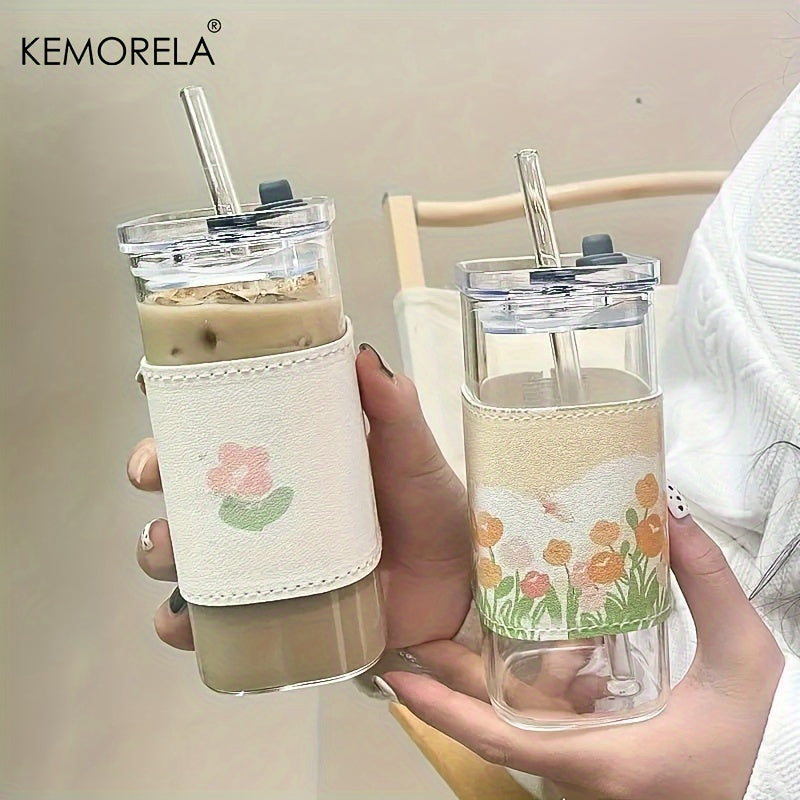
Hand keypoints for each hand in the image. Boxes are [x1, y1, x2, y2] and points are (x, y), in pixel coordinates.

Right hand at [127, 344, 471, 650]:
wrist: (454, 591)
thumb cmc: (431, 511)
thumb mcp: (413, 455)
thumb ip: (394, 408)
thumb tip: (363, 356)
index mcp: (290, 455)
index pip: (220, 421)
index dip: (179, 406)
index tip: (158, 392)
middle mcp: (262, 503)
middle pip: (183, 480)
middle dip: (153, 472)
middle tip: (156, 475)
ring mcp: (259, 559)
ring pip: (181, 548)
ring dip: (159, 546)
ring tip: (175, 549)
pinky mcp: (264, 612)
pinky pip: (205, 622)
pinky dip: (180, 622)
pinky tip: (186, 620)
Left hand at [383, 513, 784, 799]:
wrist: (787, 784)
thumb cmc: (764, 737)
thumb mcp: (744, 655)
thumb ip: (708, 582)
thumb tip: (671, 518)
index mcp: (605, 754)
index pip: (504, 738)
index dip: (445, 710)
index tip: (399, 677)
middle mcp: (585, 765)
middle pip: (499, 720)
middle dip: (457, 676)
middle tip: (423, 627)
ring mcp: (592, 763)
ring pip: (526, 715)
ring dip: (505, 669)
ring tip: (491, 611)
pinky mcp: (605, 754)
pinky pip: (556, 718)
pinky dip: (548, 679)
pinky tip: (565, 642)